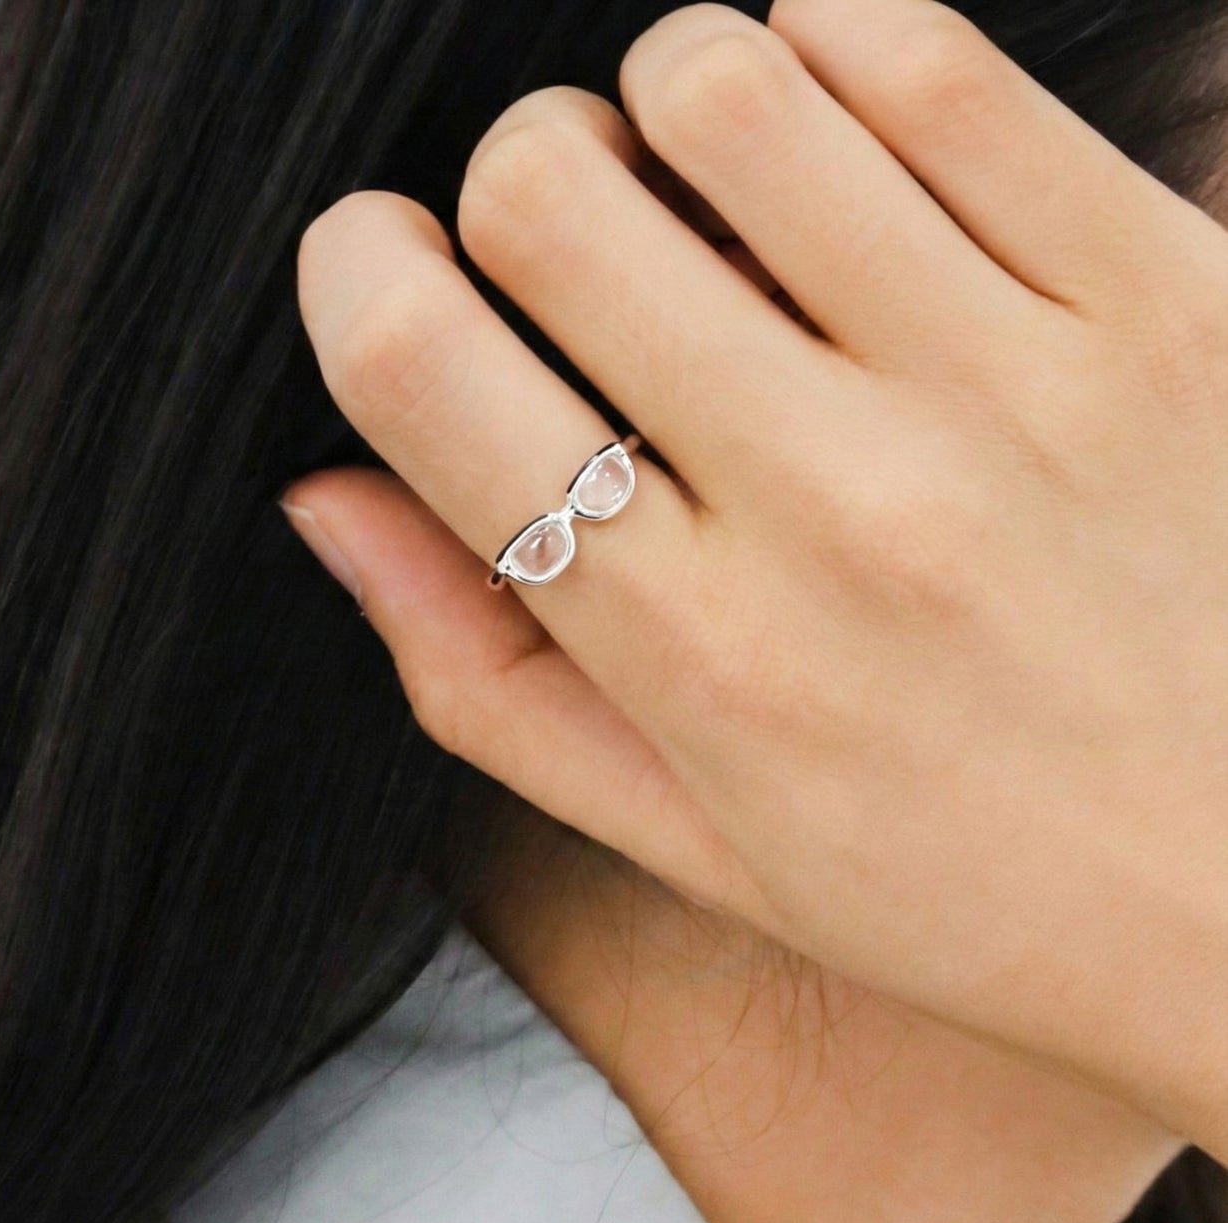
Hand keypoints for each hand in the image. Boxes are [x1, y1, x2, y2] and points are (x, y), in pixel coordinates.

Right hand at [286, 0, 1227, 1159]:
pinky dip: (837, 59)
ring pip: (727, 82)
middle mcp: (838, 507)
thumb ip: (482, 674)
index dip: (354, 275)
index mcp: (699, 656)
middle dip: (512, 186)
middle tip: (570, 249)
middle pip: (549, 187)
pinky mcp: (1162, 297)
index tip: (383, 272)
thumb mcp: (688, 835)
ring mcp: (1010, 387)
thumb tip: (329, 494)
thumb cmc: (958, 888)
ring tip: (716, 202)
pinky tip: (843, 154)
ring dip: (670, 112)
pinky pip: (930, 60)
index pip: (424, 372)